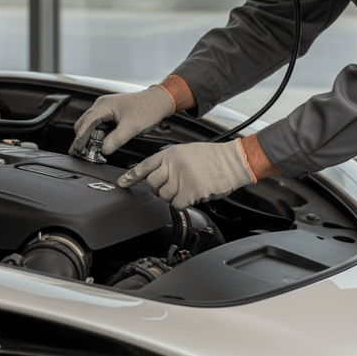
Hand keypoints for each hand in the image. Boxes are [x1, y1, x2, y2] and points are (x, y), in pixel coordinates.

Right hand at [70, 85, 174, 155]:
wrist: (159, 101)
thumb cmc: (147, 109)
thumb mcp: (132, 127)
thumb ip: (116, 139)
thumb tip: (103, 150)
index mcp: (104, 106)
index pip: (86, 123)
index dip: (80, 138)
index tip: (77, 150)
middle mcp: (102, 105)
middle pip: (83, 124)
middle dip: (82, 139)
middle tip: (83, 154)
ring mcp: (105, 109)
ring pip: (90, 125)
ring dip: (89, 137)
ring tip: (91, 151)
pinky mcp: (110, 113)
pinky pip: (98, 125)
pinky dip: (97, 135)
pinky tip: (101, 143)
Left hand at [117, 140, 255, 209]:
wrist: (233, 161)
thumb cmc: (214, 157)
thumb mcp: (187, 152)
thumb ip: (170, 162)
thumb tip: (158, 175)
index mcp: (171, 153)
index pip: (146, 165)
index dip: (132, 175)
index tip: (123, 182)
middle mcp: (173, 165)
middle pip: (152, 183)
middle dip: (158, 188)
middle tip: (171, 187)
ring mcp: (181, 178)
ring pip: (164, 196)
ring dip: (173, 196)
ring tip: (187, 187)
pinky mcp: (189, 191)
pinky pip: (176, 204)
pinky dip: (183, 202)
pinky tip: (192, 193)